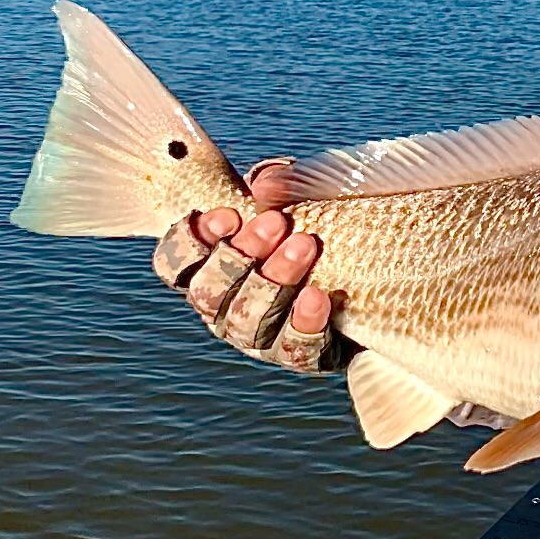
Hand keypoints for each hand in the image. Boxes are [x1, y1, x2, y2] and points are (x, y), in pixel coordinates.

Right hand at [151, 161, 345, 373]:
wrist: (365, 279)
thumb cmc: (313, 227)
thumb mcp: (295, 196)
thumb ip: (277, 182)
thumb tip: (263, 184)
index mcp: (208, 270)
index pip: (173, 265)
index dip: (190, 242)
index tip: (228, 214)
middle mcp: (223, 310)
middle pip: (208, 293)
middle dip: (240, 255)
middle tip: (276, 222)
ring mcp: (257, 338)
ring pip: (247, 321)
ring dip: (274, 281)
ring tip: (304, 246)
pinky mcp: (298, 356)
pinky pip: (292, 349)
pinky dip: (303, 322)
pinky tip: (318, 296)